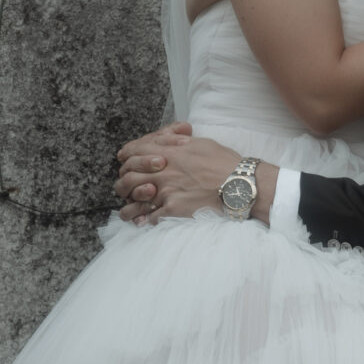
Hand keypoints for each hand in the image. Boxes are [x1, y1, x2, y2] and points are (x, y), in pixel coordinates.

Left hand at [114, 124, 245, 222]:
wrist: (240, 184)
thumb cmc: (225, 163)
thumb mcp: (200, 142)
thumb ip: (178, 141)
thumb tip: (166, 140)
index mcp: (169, 152)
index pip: (135, 152)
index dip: (126, 156)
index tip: (123, 160)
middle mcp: (163, 172)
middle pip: (129, 177)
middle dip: (123, 183)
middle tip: (125, 187)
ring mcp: (166, 192)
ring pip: (135, 202)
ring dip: (128, 207)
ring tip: (127, 212)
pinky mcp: (173, 210)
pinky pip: (150, 218)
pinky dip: (144, 221)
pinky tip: (143, 223)